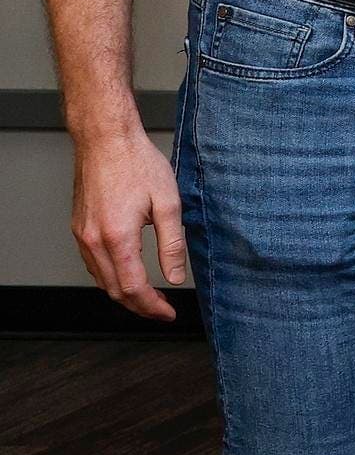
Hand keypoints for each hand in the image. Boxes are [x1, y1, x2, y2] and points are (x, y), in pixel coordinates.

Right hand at [71, 126, 185, 320]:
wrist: (106, 140)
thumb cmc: (138, 164)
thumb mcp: (168, 203)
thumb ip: (172, 244)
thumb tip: (176, 277)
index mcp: (117, 237)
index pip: (134, 288)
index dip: (152, 306)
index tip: (169, 314)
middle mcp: (94, 241)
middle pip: (114, 290)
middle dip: (139, 306)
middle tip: (162, 310)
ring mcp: (82, 236)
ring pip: (101, 280)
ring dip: (124, 293)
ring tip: (149, 297)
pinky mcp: (79, 228)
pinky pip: (93, 264)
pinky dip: (110, 277)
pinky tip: (127, 274)